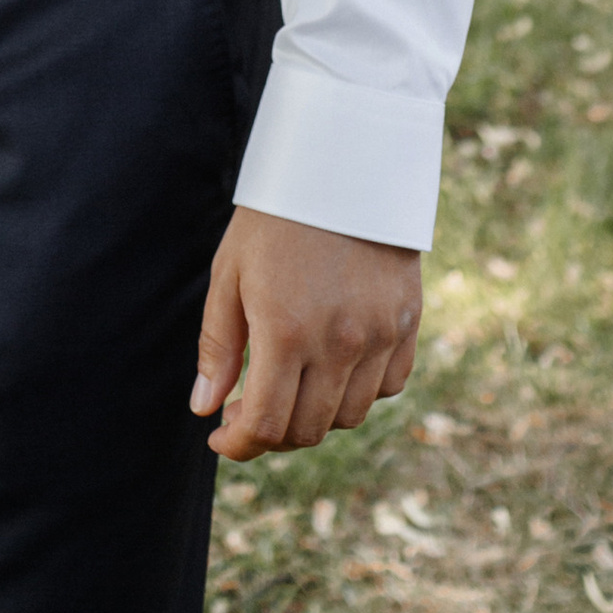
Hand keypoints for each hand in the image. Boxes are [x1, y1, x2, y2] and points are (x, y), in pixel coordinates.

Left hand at [191, 210, 421, 460]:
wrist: (341, 167)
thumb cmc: (274, 219)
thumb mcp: (230, 275)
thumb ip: (218, 347)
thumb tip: (205, 410)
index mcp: (284, 332)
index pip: (265, 425)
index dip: (239, 445)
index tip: (221, 437)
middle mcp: (338, 343)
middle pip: (307, 430)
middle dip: (271, 434)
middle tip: (247, 410)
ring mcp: (379, 337)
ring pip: (348, 416)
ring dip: (313, 415)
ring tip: (288, 386)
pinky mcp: (407, 325)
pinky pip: (387, 388)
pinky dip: (357, 392)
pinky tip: (332, 367)